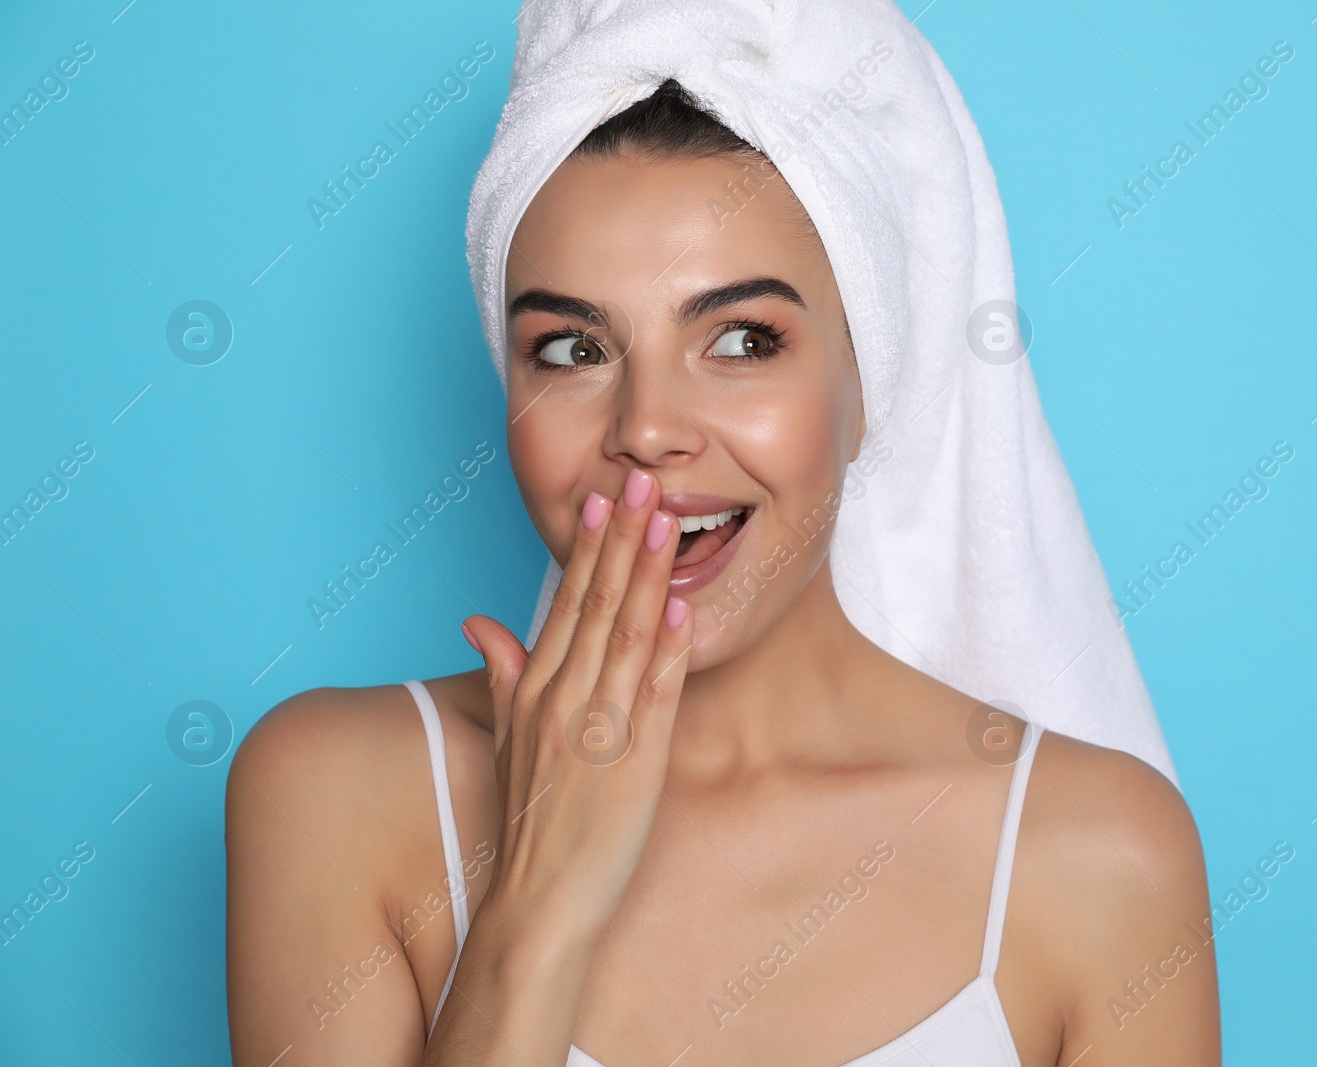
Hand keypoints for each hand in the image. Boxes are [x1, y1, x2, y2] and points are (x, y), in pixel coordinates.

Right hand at [462, 466, 692, 946]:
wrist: (538, 899)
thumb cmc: (527, 818)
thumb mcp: (504, 737)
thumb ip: (502, 671)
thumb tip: (480, 619)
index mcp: (533, 689)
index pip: (565, 602)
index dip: (588, 547)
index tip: (603, 497)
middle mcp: (563, 700)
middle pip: (598, 604)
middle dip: (623, 538)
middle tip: (642, 482)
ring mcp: (600, 730)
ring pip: (630, 636)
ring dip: (650, 576)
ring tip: (667, 522)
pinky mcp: (636, 763)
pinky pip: (658, 695)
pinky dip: (672, 650)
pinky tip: (684, 609)